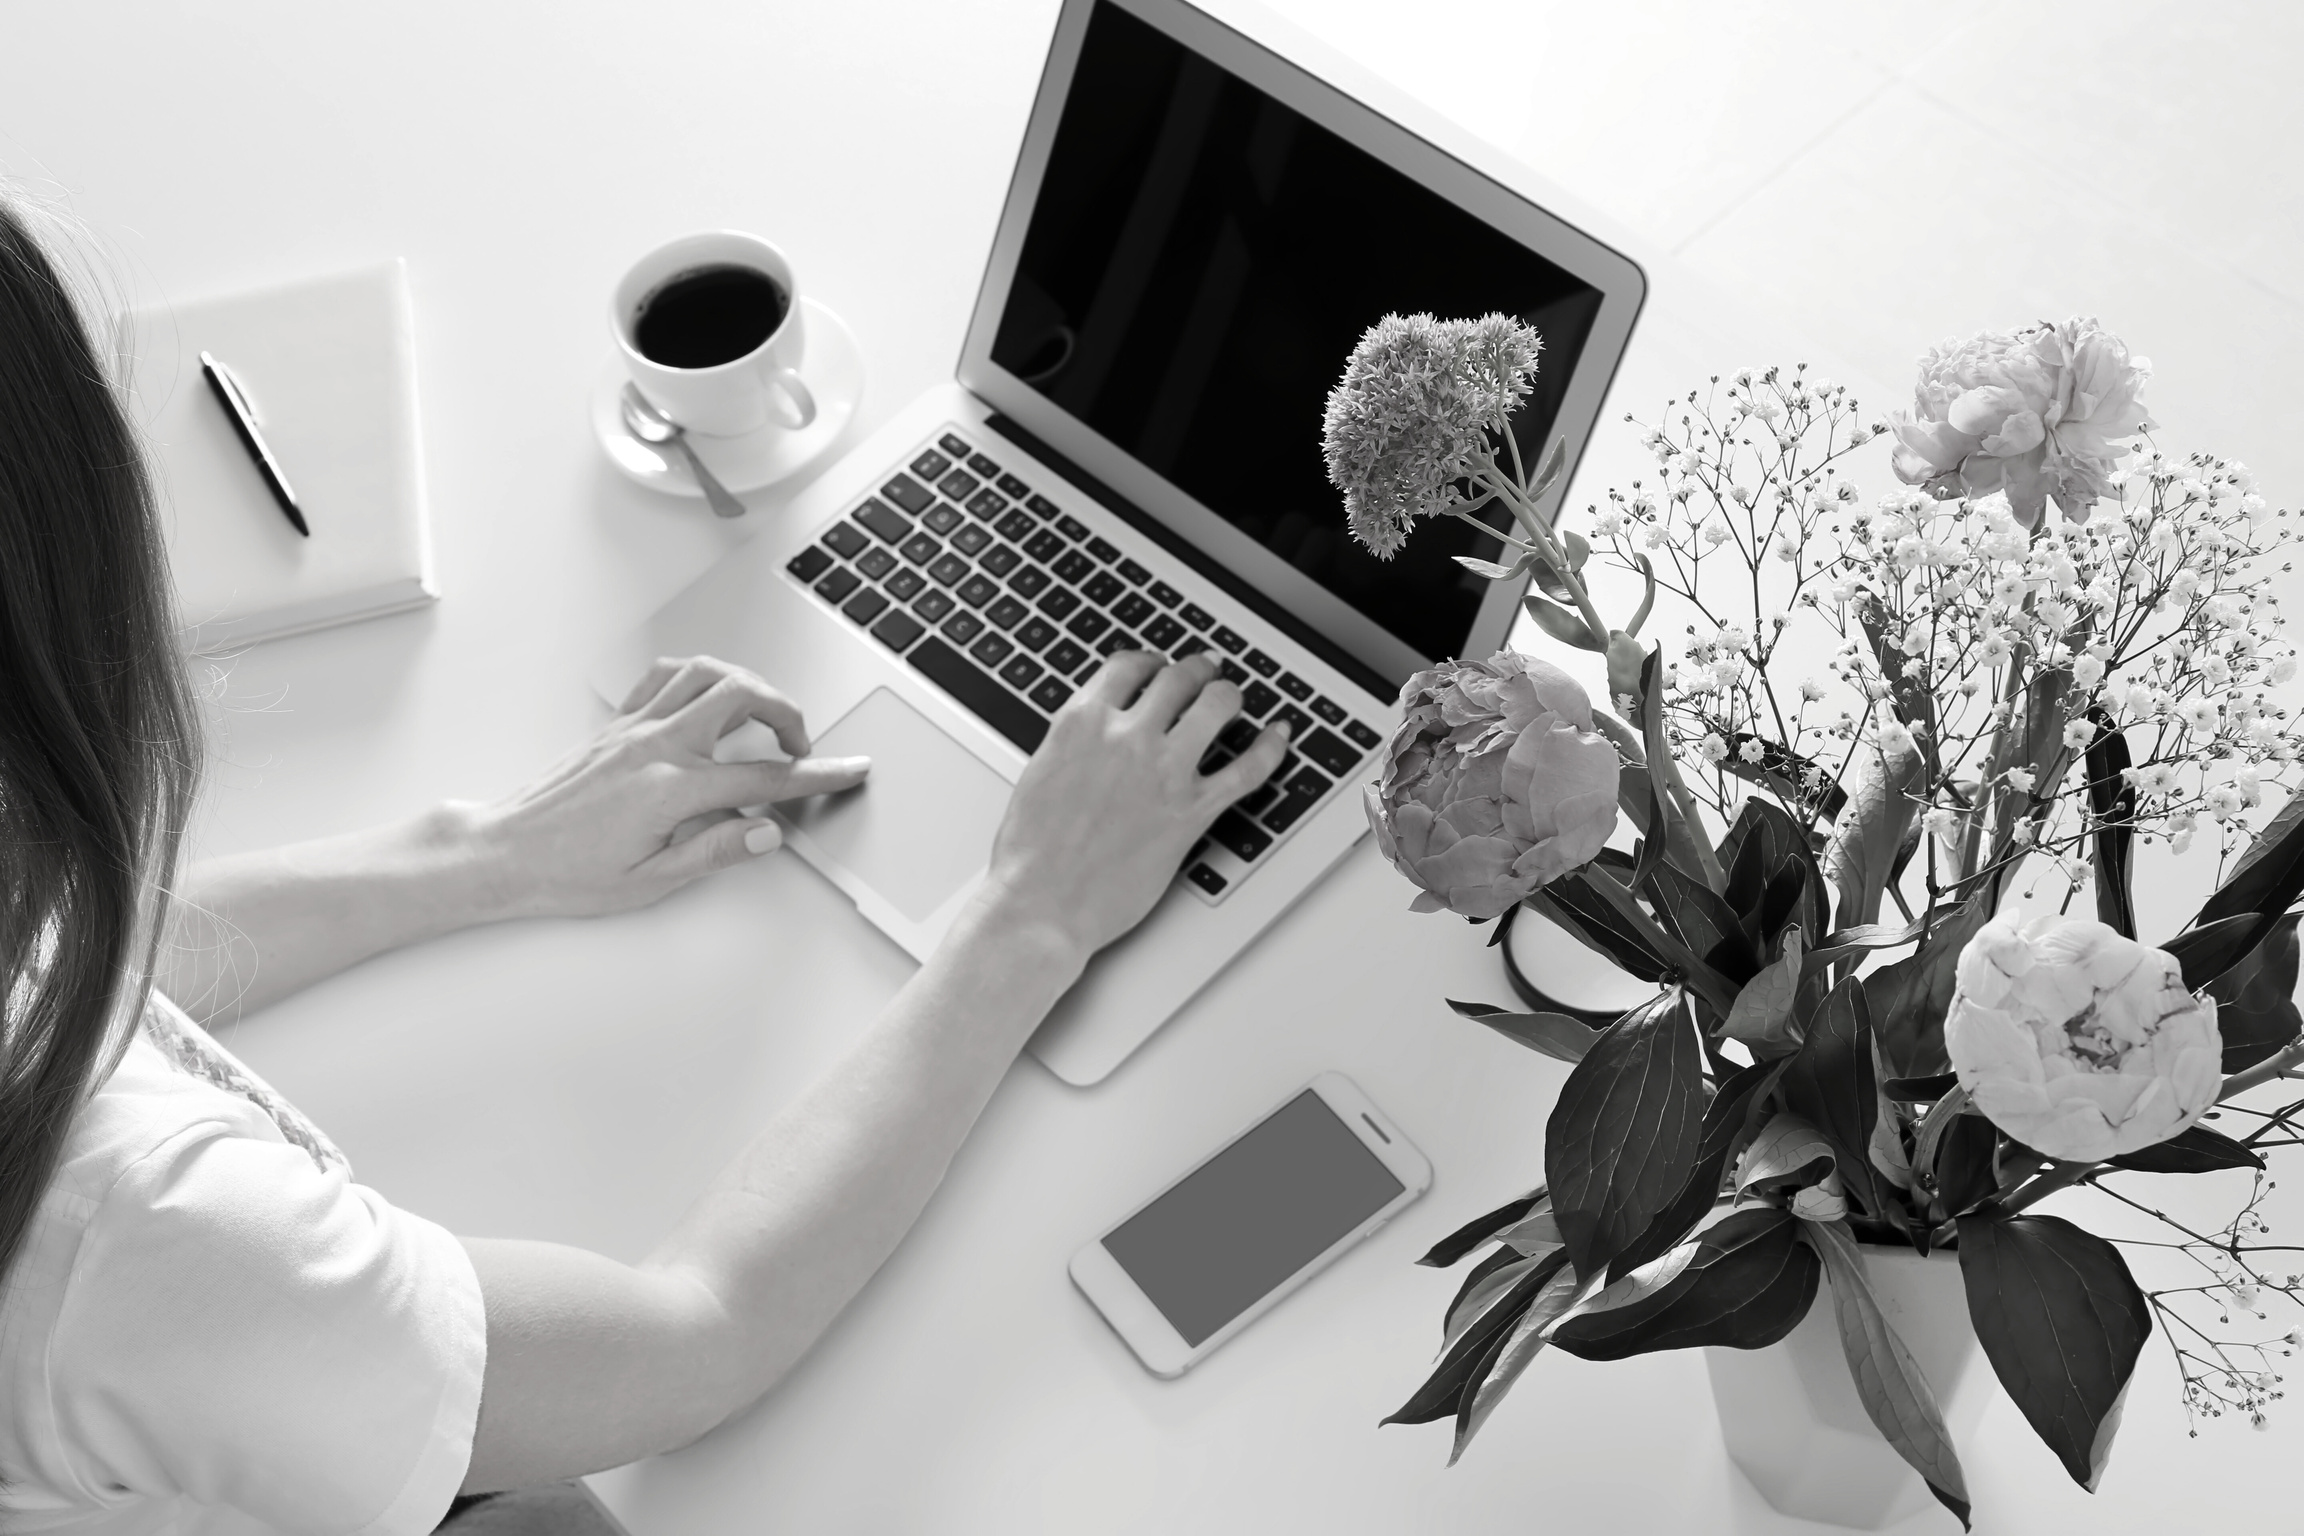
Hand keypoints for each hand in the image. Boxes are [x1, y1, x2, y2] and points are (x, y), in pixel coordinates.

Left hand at [469, 655, 871, 919]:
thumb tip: (766, 834)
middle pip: (742, 697)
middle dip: (787, 711)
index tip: (848, 770)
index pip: (763, 777)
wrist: (504, 853)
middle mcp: (655, 746)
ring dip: (745, 683)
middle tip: (801, 743)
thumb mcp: (651, 882)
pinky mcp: (615, 726)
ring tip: (762, 711)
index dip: (816, 774)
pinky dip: (698, 678)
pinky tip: (707, 700)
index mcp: (672, 791)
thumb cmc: (567, 874)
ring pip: (705, 673)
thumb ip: (716, 851)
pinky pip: (664, 678)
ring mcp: (633, 729)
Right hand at [974, 651, 1289, 964]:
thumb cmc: (1031, 853)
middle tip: (1204, 671)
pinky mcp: (1192, 812)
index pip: (1128, 665)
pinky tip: (1280, 736)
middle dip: (1195, 670)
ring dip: (1228, 695)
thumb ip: (1075, 742)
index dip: (1151, 660)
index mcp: (1082, 722)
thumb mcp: (1040, 772)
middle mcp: (1126, 736)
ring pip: (1216, 706)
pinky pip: (1247, 769)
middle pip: (1177, 677)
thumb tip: (1096, 733)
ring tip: (1231, 698)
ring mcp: (1163, 771)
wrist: (1041, 902)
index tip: (1158, 666)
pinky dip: (1271, 748)